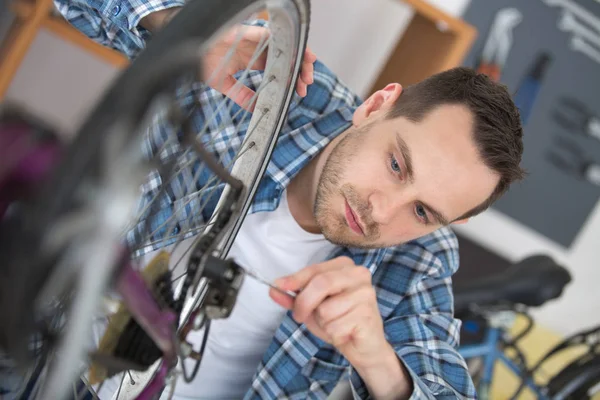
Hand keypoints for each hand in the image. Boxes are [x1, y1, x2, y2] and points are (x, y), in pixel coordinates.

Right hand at [201, 25, 315, 110]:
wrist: (185, 48)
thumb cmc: (201, 59)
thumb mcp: (223, 84)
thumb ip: (241, 95)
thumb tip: (255, 109)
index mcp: (252, 58)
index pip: (279, 67)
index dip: (291, 77)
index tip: (299, 91)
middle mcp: (256, 47)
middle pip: (286, 55)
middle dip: (300, 69)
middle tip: (306, 84)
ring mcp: (254, 38)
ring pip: (284, 44)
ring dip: (299, 56)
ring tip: (308, 69)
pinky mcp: (249, 31)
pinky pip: (270, 36)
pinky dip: (285, 43)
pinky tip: (296, 53)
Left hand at [269, 256, 387, 368]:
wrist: (361, 346)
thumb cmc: (337, 320)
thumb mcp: (311, 307)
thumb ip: (293, 297)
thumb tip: (273, 289)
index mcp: (344, 266)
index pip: (314, 270)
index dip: (295, 280)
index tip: (278, 286)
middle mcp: (358, 274)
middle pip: (320, 284)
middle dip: (304, 303)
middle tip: (299, 316)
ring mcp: (366, 293)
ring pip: (326, 309)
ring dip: (323, 322)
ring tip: (336, 323)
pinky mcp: (368, 313)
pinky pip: (336, 325)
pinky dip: (334, 333)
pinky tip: (346, 331)